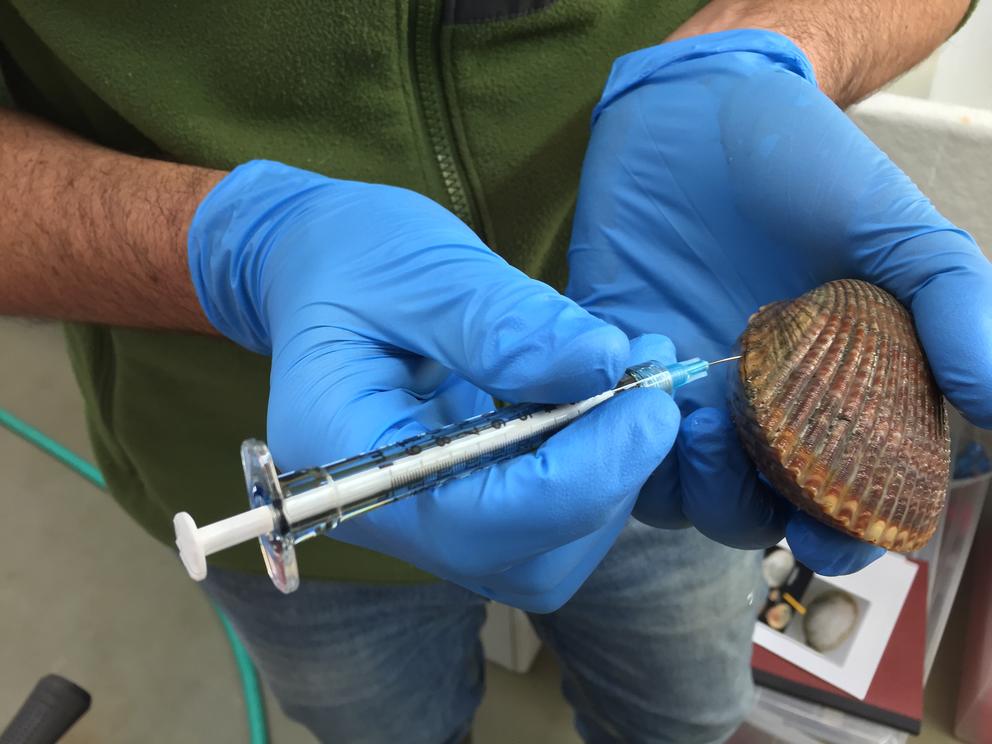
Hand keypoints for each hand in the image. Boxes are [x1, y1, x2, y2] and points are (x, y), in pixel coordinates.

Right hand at [187, 161, 679, 610]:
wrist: (320, 266)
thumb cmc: (352, 254)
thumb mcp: (420, 268)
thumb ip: (505, 323)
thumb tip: (607, 364)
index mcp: (342, 453)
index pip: (473, 519)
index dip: (577, 477)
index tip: (646, 408)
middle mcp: (382, 511)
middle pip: (522, 559)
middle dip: (601, 486)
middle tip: (646, 393)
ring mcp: (424, 514)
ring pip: (544, 552)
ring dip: (606, 479)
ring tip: (633, 382)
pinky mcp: (462, 498)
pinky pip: (542, 518)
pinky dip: (590, 467)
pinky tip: (607, 396)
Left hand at [566, 30, 991, 573]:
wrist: (706, 108)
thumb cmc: (811, 170)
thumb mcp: (898, 235)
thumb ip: (949, 311)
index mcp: (823, 399)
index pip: (828, 501)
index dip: (834, 537)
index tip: (827, 537)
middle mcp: (746, 408)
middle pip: (740, 509)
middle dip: (743, 510)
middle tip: (745, 463)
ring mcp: (674, 386)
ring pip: (664, 484)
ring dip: (678, 473)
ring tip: (694, 418)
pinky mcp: (607, 357)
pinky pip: (598, 419)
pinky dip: (614, 416)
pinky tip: (645, 363)